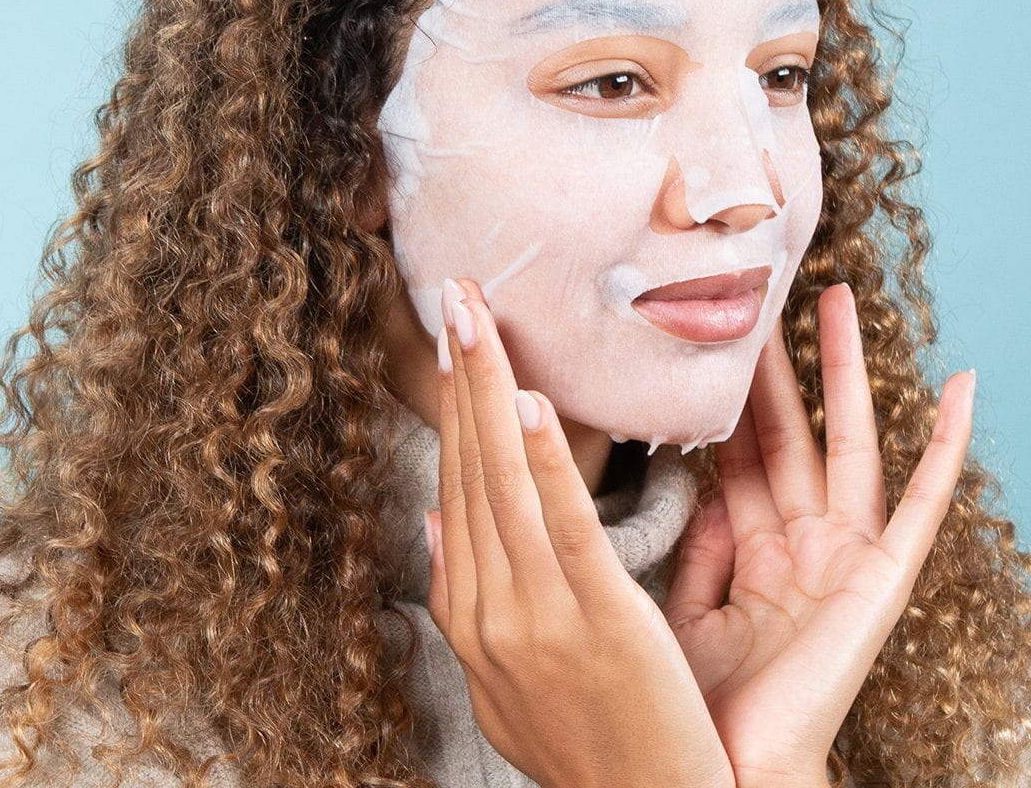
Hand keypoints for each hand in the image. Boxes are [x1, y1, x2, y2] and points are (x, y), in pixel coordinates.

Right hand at [425, 277, 735, 787]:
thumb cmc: (581, 739)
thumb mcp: (500, 673)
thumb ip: (462, 591)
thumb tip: (433, 515)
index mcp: (469, 613)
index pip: (456, 484)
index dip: (452, 405)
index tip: (452, 340)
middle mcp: (487, 606)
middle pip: (470, 467)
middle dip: (459, 374)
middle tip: (455, 292)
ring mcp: (536, 614)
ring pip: (503, 480)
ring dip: (486, 389)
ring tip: (477, 316)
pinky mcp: (597, 618)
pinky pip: (563, 523)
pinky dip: (544, 458)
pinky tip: (530, 400)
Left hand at [661, 282, 975, 786]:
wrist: (731, 778)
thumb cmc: (703, 706)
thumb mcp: (686, 610)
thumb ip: (694, 545)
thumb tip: (690, 484)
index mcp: (750, 548)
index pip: (734, 451)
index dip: (723, 395)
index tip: (705, 335)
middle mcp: (801, 540)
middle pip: (785, 430)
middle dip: (774, 364)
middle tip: (760, 293)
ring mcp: (846, 555)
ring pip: (845, 441)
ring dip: (844, 372)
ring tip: (838, 301)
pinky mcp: (885, 579)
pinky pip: (923, 503)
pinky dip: (946, 447)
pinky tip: (962, 389)